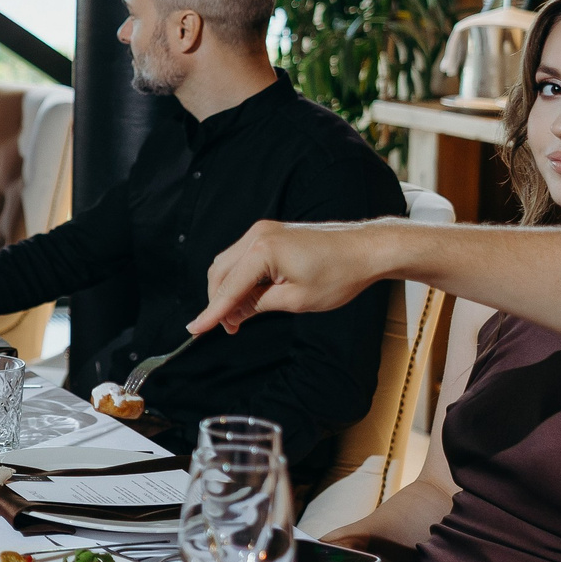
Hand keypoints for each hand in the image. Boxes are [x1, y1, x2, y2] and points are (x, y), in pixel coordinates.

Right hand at [191, 221, 387, 335]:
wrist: (367, 249)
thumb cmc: (339, 274)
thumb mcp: (296, 300)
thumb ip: (257, 305)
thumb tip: (232, 313)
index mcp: (263, 250)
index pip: (228, 287)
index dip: (211, 313)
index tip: (194, 330)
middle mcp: (257, 235)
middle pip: (220, 272)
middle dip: (219, 301)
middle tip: (229, 328)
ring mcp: (263, 231)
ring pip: (228, 263)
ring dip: (228, 289)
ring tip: (241, 315)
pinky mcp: (271, 233)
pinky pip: (243, 256)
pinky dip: (240, 277)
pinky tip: (250, 295)